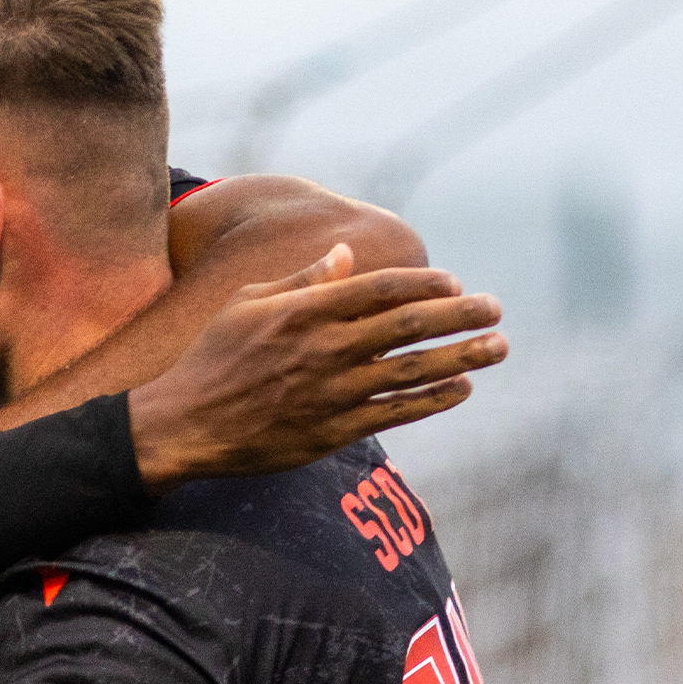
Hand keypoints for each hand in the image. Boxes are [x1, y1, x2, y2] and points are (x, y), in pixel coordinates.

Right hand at [127, 244, 506, 486]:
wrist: (185, 424)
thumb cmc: (213, 357)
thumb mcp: (248, 304)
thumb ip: (302, 280)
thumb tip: (346, 252)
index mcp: (305, 310)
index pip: (382, 288)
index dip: (425, 283)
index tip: (454, 282)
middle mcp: (325, 348)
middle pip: (410, 325)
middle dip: (461, 314)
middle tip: (495, 307)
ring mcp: (333, 391)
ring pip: (413, 370)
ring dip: (463, 356)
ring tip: (498, 346)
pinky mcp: (334, 431)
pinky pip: (396, 412)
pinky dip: (433, 398)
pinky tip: (461, 387)